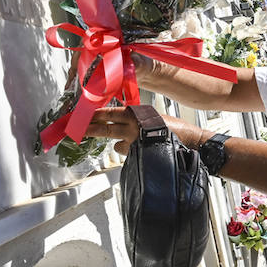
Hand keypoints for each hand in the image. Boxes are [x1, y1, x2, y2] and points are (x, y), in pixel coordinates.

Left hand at [86, 106, 200, 154]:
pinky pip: (129, 153)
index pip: (109, 112)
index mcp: (136, 113)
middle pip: (105, 127)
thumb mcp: (153, 117)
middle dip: (88, 128)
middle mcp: (133, 126)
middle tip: (75, 130)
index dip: (94, 114)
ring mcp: (135, 141)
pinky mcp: (138, 153)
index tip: (82, 115)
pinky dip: (132, 152)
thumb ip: (136, 120)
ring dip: (117, 143)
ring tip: (116, 142)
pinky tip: (143, 151)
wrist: (191, 141)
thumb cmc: (175, 129)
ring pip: (116, 143)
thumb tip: (122, 125)